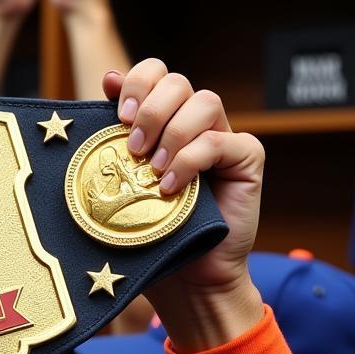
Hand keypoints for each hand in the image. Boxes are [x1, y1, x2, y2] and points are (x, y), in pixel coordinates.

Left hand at [103, 61, 265, 345]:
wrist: (186, 279)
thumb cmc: (148, 234)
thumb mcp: (121, 184)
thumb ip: (114, 136)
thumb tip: (108, 78)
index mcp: (163, 122)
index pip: (156, 74)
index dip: (138, 81)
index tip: (118, 114)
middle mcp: (194, 124)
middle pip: (178, 82)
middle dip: (151, 108)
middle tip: (133, 146)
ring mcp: (223, 139)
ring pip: (204, 102)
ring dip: (172, 134)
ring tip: (152, 170)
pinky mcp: (246, 160)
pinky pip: (221, 142)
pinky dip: (191, 161)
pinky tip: (170, 188)